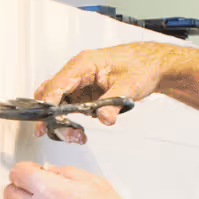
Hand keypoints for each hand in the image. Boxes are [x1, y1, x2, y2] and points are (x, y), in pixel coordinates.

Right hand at [34, 41, 174, 140]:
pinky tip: (79, 130)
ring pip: (57, 101)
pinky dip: (70, 119)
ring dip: (61, 120)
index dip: (48, 105)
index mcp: (84, 64)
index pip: (57, 85)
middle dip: (50, 116)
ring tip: (75, 135)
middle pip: (50, 93)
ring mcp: (79, 81)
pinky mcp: (84, 90)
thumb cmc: (142, 65)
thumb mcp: (128, 87)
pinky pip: (69, 105)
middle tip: (56, 133)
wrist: (154, 64)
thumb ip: (113, 105)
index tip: (44, 122)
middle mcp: (77, 71)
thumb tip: (104, 118)